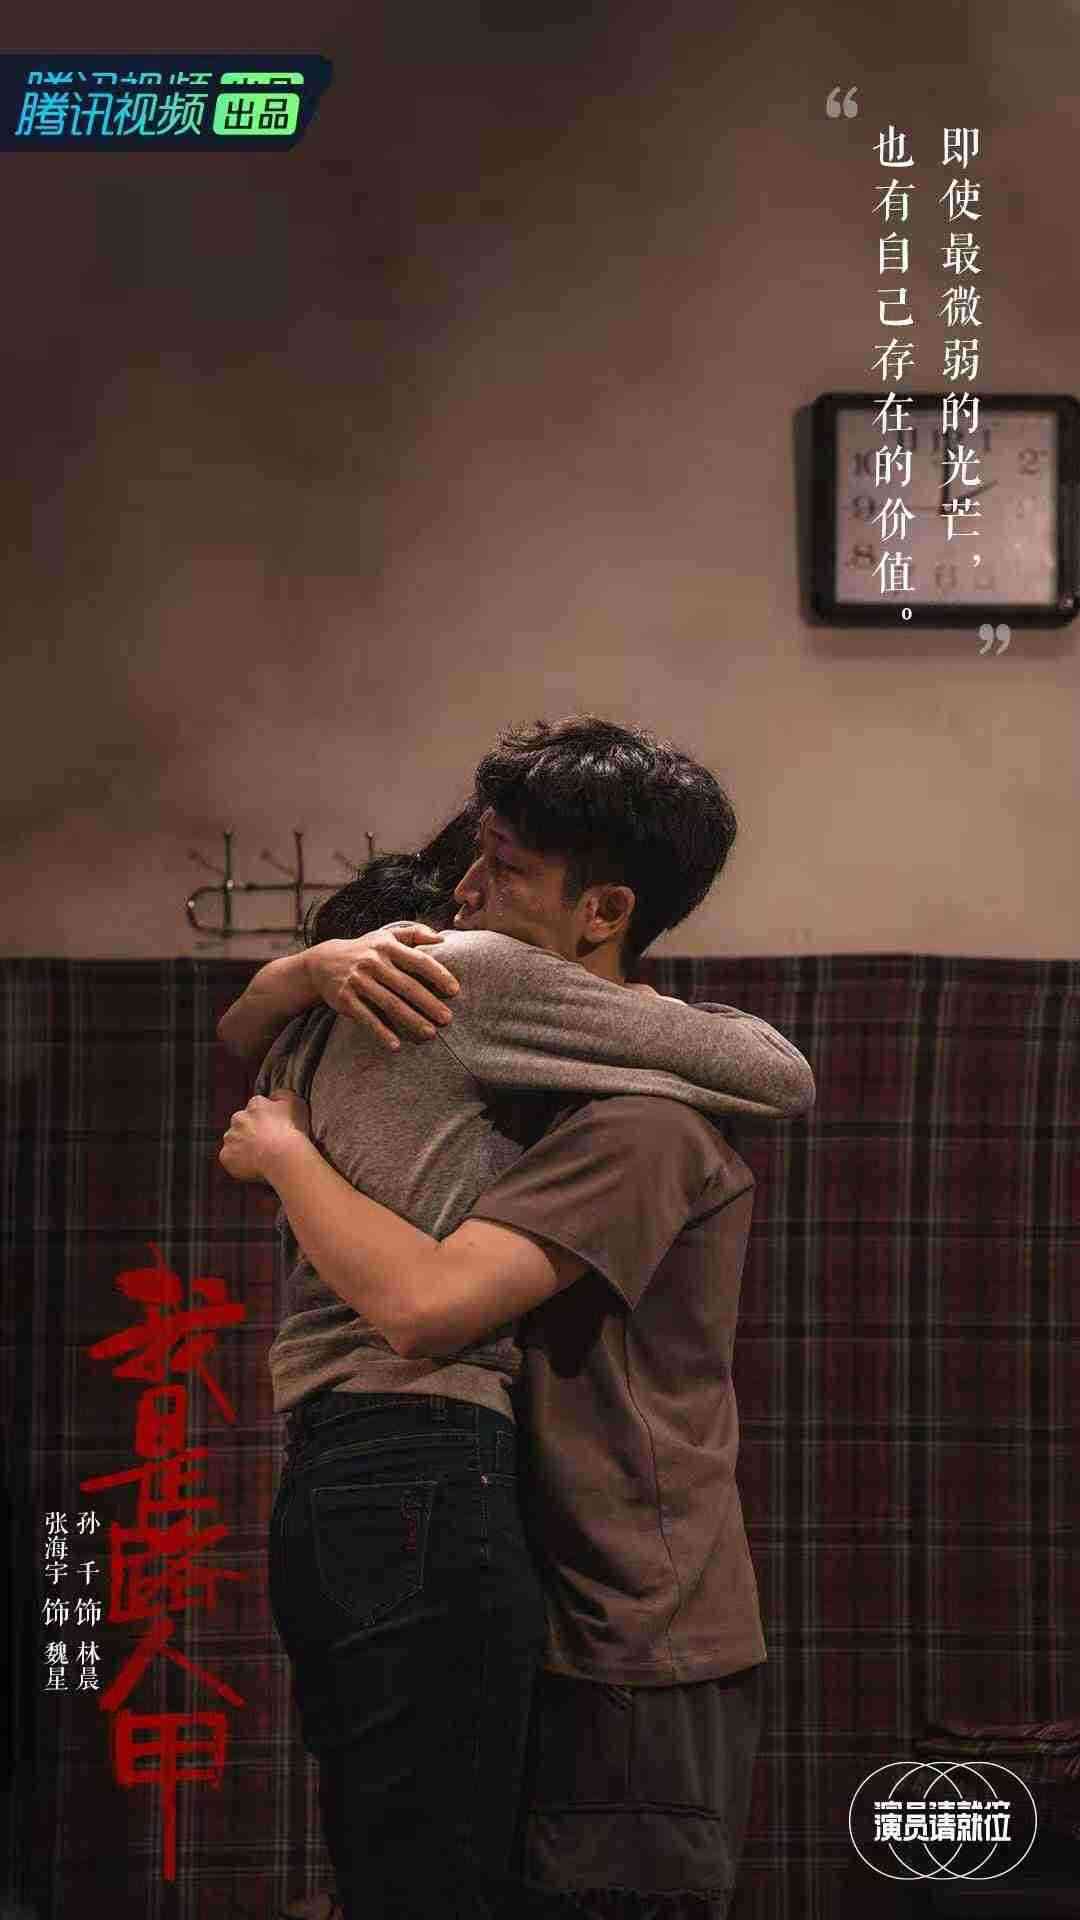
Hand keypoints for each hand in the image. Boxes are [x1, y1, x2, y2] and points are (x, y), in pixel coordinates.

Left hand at [219, 1090, 310, 1182]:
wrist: (283, 1156)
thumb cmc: (291, 1131)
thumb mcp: (295, 1103)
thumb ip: (282, 1095)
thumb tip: (274, 1096)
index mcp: (255, 1104)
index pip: (256, 1108)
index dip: (264, 1119)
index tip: (272, 1128)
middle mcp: (239, 1118)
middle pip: (242, 1123)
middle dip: (250, 1131)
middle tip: (266, 1143)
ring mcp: (231, 1137)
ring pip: (234, 1141)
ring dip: (244, 1147)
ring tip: (261, 1157)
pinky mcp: (226, 1156)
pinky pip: (231, 1159)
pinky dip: (239, 1163)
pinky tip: (254, 1166)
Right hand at [306, 925, 460, 1050]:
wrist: (322, 962)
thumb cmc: (365, 950)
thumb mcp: (386, 936)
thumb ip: (415, 933)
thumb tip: (442, 938)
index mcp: (387, 947)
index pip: (418, 960)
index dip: (438, 975)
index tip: (455, 991)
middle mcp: (372, 962)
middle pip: (406, 986)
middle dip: (429, 1003)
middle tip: (447, 1019)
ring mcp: (358, 981)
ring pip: (389, 1004)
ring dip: (411, 1020)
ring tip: (430, 1033)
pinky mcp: (345, 999)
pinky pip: (366, 1018)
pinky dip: (381, 1032)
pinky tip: (396, 1045)